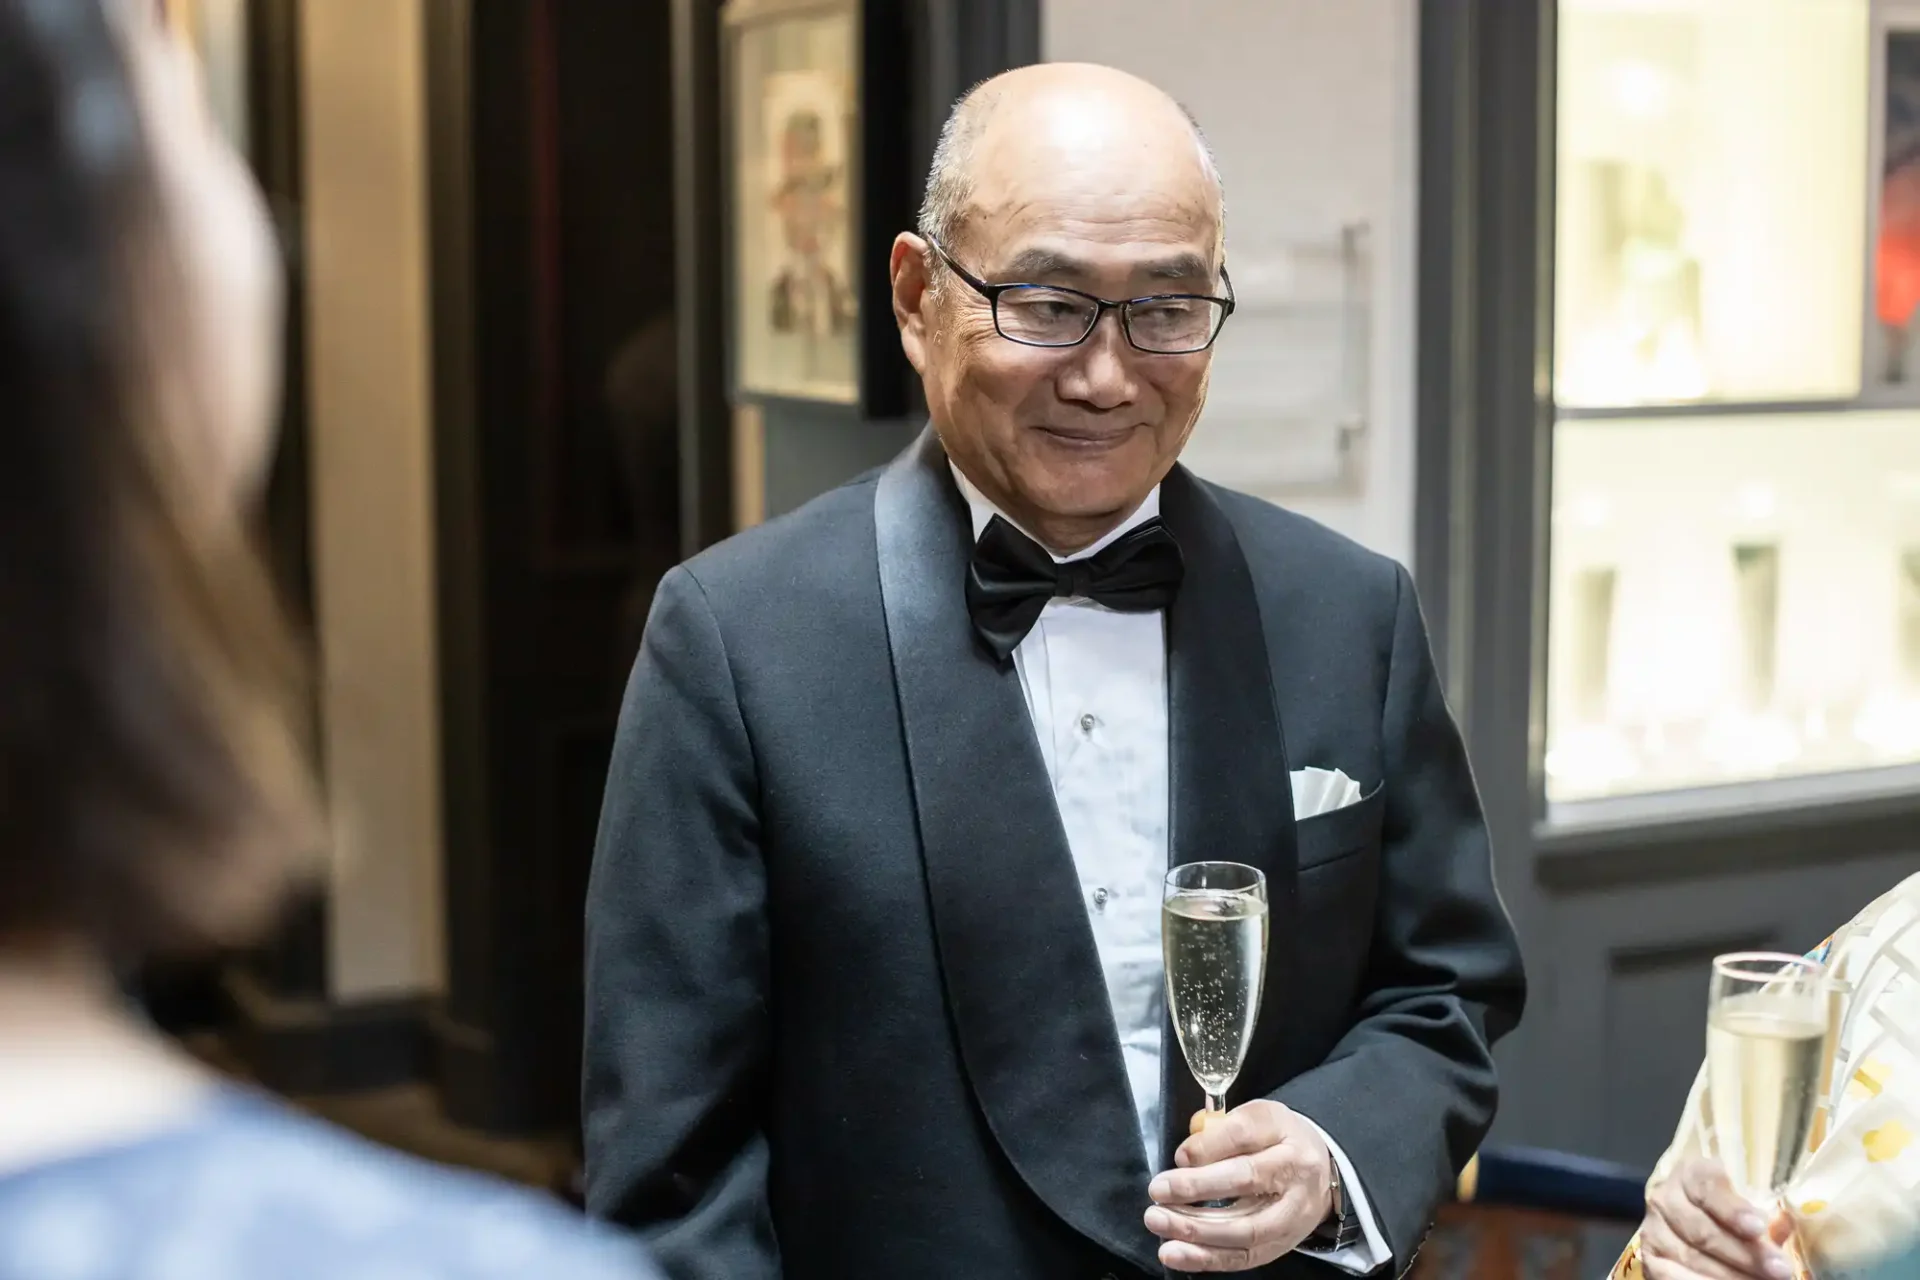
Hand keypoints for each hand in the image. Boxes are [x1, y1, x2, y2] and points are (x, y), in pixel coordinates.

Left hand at [1143, 1100, 1332, 1271]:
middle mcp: (1295, 1173)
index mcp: (1283, 1131)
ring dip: (1195, 1229)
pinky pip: (1242, 1257)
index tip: (1178, 1156)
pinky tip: (1174, 1253)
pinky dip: (1205, 1258)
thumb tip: (1186, 1156)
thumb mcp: (1254, 1118)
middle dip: (1196, 1187)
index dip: (1208, 1146)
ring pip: (1244, 1228)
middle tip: (1158, 1190)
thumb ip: (1219, 1130)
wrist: (1321, 1175)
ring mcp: (1291, 1215)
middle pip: (1246, 1179)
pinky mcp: (1281, 1245)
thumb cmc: (1276, 1141)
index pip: (1244, 1133)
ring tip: (1159, 1221)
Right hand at [1639, 1158, 1794, 1279]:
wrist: (1698, 1228)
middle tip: (1780, 1270)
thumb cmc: (1731, 1213)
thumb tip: (1785, 1224)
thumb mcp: (1748, 1206)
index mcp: (1691, 1173)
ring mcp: (1654, 1230)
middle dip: (1745, 1254)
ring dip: (1732, 1276)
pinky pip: (1672, 1277)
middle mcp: (1666, 1198)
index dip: (1733, 1208)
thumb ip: (1765, 1216)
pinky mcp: (1651, 1259)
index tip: (1759, 1228)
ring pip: (1692, 1257)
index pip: (1707, 1185)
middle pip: (1703, 1229)